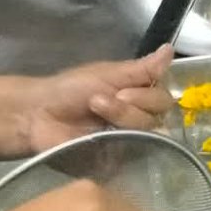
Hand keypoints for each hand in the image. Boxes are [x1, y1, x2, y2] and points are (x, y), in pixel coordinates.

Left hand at [15, 47, 175, 150]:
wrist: (39, 114)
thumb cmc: (70, 90)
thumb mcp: (108, 73)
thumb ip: (142, 69)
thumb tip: (170, 49)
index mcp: (138, 97)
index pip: (164, 99)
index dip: (147, 95)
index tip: (123, 89)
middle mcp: (139, 120)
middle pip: (159, 117)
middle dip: (131, 106)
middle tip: (100, 99)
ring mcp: (130, 143)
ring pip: (149, 134)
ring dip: (121, 117)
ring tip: (94, 109)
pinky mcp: (119, 162)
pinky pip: (134, 156)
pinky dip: (120, 144)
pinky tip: (102, 136)